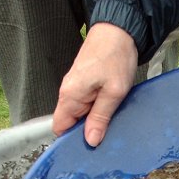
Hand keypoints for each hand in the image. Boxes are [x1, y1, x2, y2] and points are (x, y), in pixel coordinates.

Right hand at [53, 22, 137, 146]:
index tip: (86, 148)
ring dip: (93, 121)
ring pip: (79, 115)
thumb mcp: (113, 93)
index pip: (59, 128)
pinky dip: (96, 111)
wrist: (119, 30)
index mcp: (70, 96)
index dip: (71, 140)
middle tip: (104, 137)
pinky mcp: (83, 84)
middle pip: (70, 123)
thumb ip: (100, 118)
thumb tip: (90, 140)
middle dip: (85, 132)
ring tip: (109, 123)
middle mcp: (68, 92)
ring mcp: (75, 87)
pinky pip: (85, 104)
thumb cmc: (116, 57)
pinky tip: (108, 111)